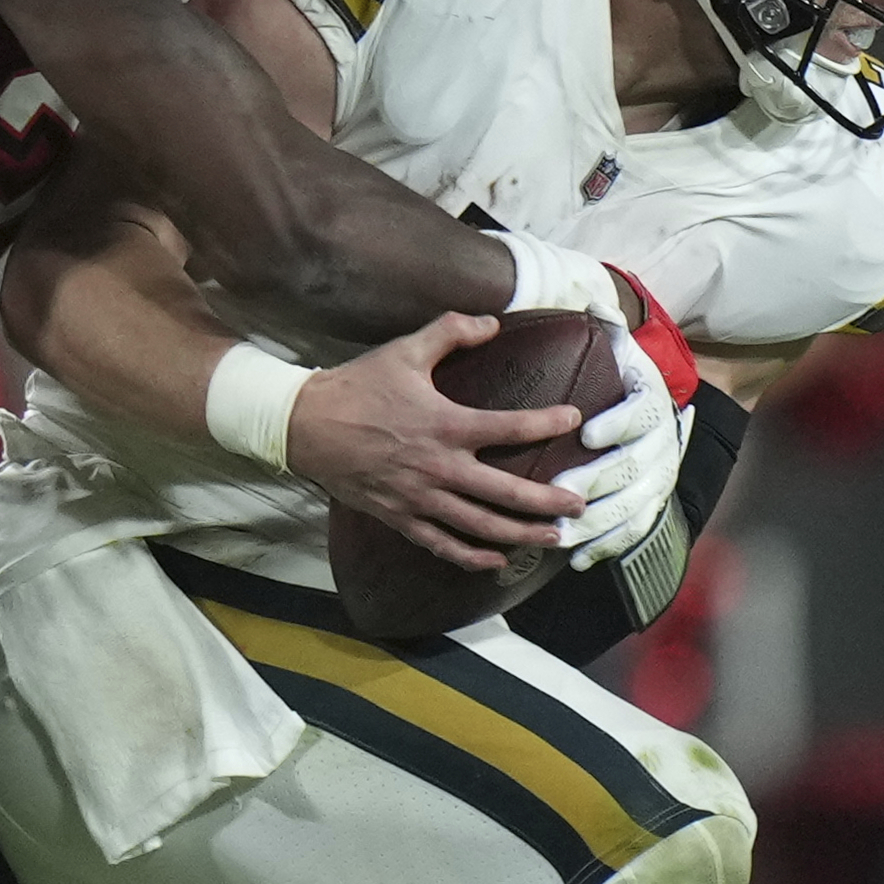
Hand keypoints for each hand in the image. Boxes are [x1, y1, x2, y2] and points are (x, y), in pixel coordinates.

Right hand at [285, 314, 578, 570]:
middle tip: (579, 505)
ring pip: (480, 526)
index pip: (509, 427)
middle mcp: (439, 468)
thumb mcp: (405, 350)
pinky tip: (496, 561)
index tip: (574, 418)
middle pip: (506, 492)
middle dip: (548, 501)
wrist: (304, 425)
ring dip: (521, 534)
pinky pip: (442, 545)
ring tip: (555, 537)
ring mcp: (420, 498)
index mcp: (445, 424)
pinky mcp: (400, 517)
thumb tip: (492, 322)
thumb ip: (451, 332)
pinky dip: (471, 557)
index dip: (547, 423)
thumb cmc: (357, 387)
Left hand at [552, 321, 686, 568]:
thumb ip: (608, 327)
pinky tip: (577, 558)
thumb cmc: (621, 377)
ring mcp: (657, 478)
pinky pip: (631, 530)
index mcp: (651, 402)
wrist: (653, 408)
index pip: (638, 413)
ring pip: (631, 504)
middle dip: (597, 481)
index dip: (616, 424)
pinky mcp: (649, 504)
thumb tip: (595, 302)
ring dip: (597, 521)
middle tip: (562, 492)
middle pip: (632, 466)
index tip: (588, 432)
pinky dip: (606, 545)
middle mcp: (661, 443)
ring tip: (564, 531)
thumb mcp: (619, 348)